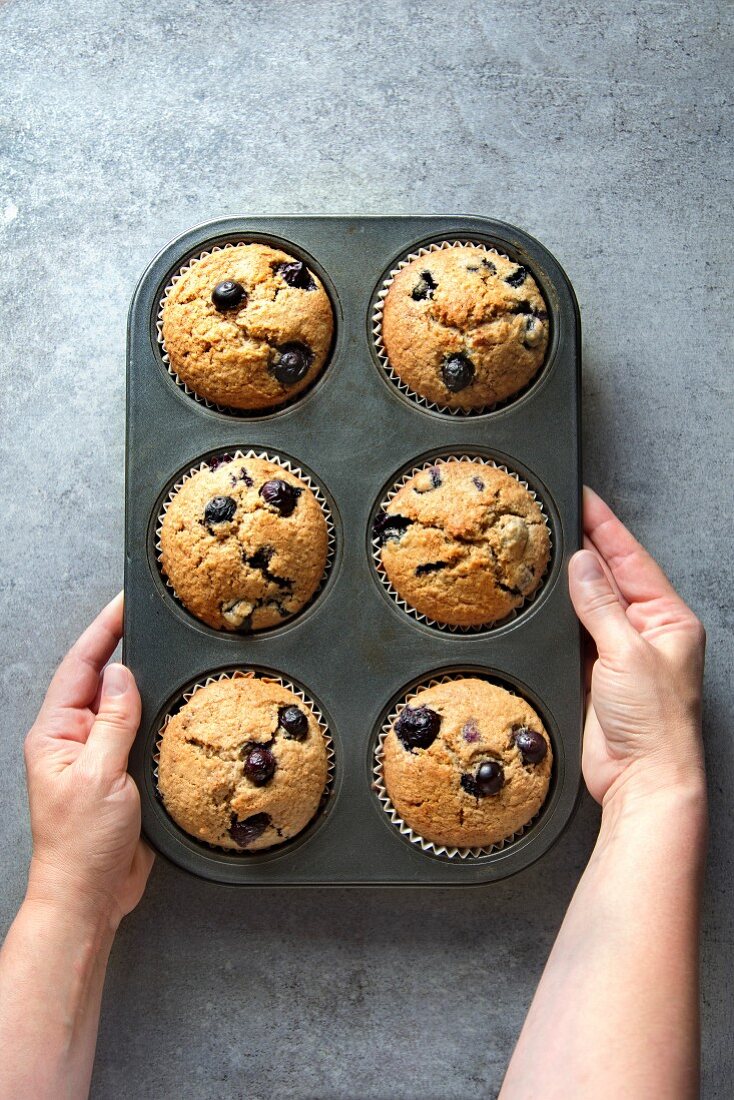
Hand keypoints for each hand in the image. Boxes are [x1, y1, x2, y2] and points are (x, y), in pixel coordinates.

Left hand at [23, 594, 153, 929]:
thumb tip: (123, 674)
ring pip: (125, 706)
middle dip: (127, 649)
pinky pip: (139, 734)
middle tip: (156, 620)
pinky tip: (178, 710)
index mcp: (56, 732)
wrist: (90, 897)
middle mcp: (74, 739)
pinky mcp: (120, 775)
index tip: (125, 602)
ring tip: (172, 658)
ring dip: (147, 685)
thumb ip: (114, 721)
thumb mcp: (101, 775)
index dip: (104, 631)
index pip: (82, 666)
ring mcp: (97, 756)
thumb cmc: (81, 845)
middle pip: (103, 680)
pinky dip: (158, 718)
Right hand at [568, 488, 705, 808]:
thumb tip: (583, 564)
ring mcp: (620, 655)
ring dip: (570, 582)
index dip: (606, 528)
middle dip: (586, 548)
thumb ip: (600, 605)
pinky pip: (575, 634)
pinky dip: (559, 617)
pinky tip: (544, 602)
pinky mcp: (595, 676)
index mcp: (670, 620)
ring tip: (544, 550)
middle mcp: (647, 634)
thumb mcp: (627, 652)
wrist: (641, 781)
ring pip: (590, 605)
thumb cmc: (656, 724)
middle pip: (612, 579)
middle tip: (556, 517)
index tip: (584, 500)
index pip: (633, 560)